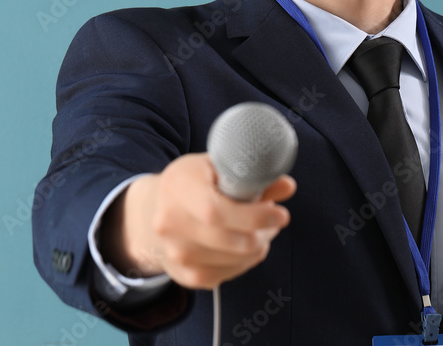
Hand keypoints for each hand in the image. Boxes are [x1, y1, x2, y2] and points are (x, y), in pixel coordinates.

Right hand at [100, 153, 295, 288]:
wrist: (155, 210)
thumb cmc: (193, 183)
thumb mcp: (217, 166)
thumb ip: (254, 176)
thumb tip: (287, 186)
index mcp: (177, 186)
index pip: (216, 211)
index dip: (254, 216)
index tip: (279, 214)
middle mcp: (169, 223)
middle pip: (228, 241)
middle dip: (262, 233)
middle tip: (275, 221)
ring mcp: (173, 252)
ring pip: (231, 261)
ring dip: (257, 248)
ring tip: (262, 231)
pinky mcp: (182, 274)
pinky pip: (224, 275)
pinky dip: (243, 262)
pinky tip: (246, 247)